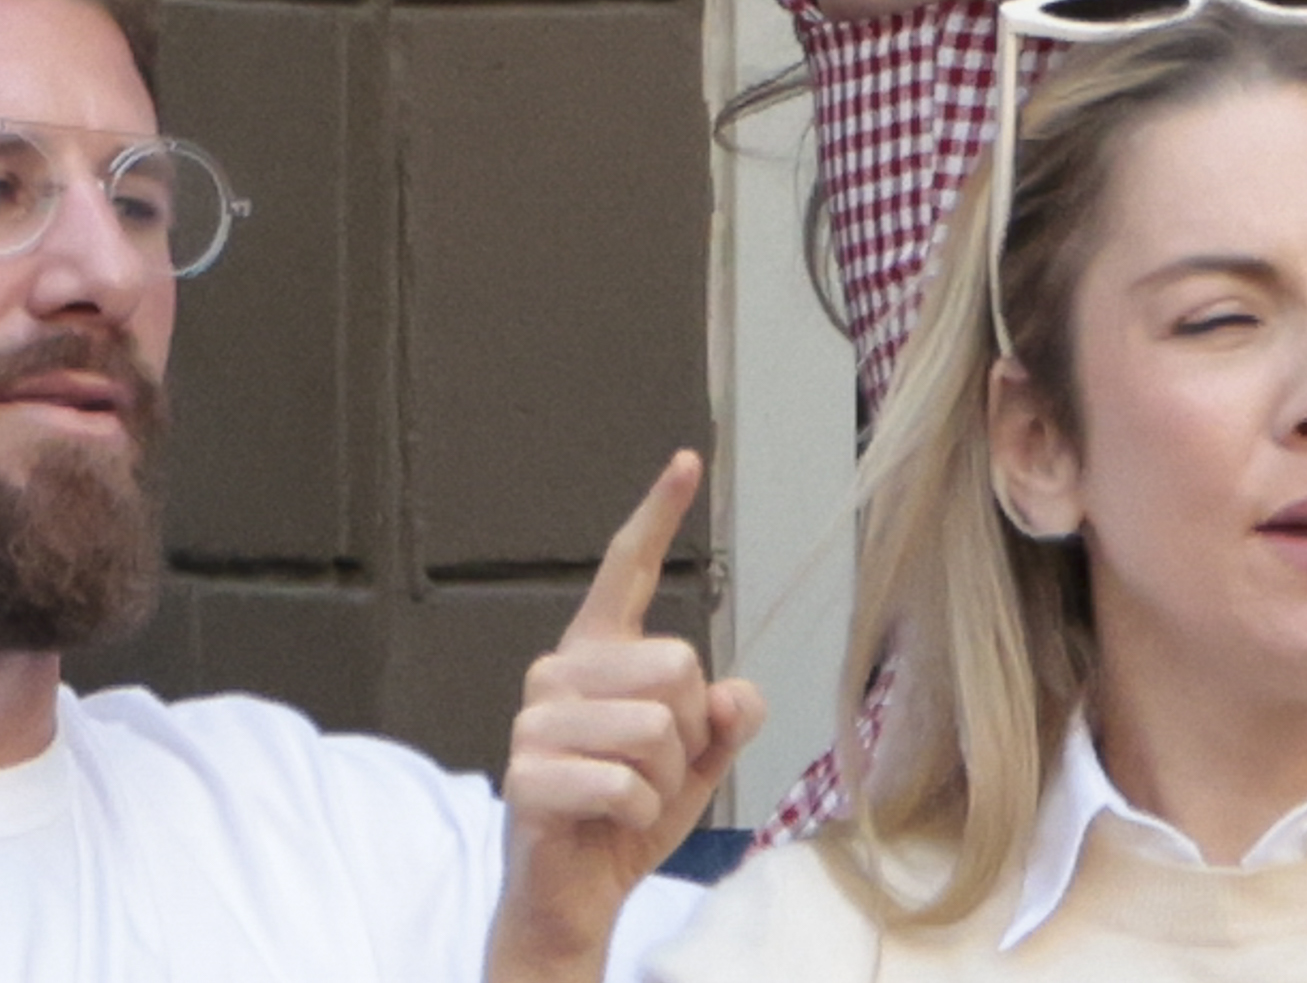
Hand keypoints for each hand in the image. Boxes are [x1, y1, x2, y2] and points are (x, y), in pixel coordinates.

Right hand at [488, 452, 766, 982]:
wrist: (577, 893)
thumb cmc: (634, 813)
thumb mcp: (703, 758)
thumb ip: (730, 714)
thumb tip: (733, 696)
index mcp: (601, 653)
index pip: (630, 570)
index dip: (659, 515)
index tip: (688, 460)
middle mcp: (560, 672)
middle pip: (677, 664)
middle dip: (689, 730)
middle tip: (654, 769)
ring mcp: (536, 722)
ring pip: (657, 728)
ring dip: (665, 779)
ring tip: (630, 798)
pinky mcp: (526, 776)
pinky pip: (629, 784)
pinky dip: (640, 814)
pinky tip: (611, 823)